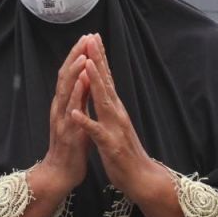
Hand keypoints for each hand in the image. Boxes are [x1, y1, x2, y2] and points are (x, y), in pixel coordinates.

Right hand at [37, 35, 93, 200]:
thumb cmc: (71, 148)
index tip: (88, 38)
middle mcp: (60, 107)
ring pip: (66, 89)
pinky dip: (77, 92)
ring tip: (84, 53)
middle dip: (76, 55)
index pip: (70, 74)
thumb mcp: (77, 119)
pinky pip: (72, 108)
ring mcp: (62, 118)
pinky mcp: (67, 130)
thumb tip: (86, 82)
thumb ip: (80, 100)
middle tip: (85, 37)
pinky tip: (83, 79)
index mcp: (64, 103)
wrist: (60, 173)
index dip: (78, 55)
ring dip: (75, 70)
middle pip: (66, 75)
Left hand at [71, 35, 164, 202]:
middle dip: (98, 60)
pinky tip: (76, 113)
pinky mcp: (110, 146)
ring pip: (103, 102)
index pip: (105, 78)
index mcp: (114, 108)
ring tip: (86, 64)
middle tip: (91, 38)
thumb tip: (103, 86)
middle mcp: (116, 113)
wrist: (140, 178)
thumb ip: (108, 105)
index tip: (92, 38)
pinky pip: (96, 133)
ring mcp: (114, 128)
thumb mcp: (113, 123)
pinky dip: (86, 123)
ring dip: (94, 83)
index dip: (99, 58)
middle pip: (106, 83)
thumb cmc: (124, 152)